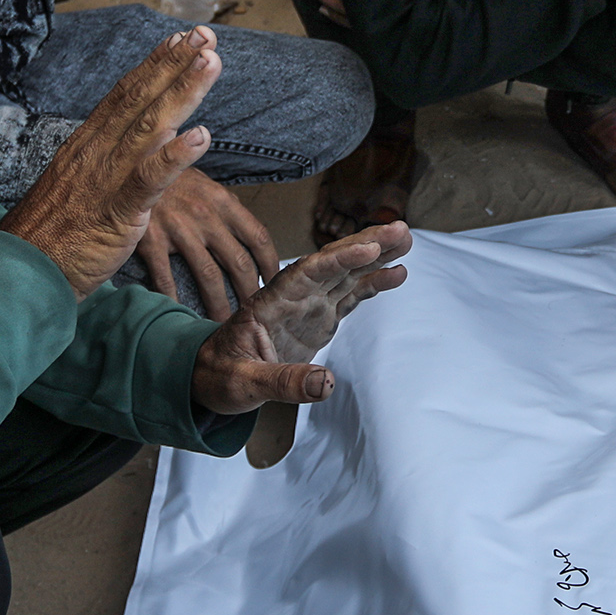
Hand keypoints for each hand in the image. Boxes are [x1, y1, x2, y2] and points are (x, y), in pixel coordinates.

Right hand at [0, 27, 218, 296]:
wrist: (20, 271)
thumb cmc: (53, 233)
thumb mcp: (81, 185)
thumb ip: (109, 161)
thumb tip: (146, 140)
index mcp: (87, 144)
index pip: (124, 94)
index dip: (154, 64)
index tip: (180, 38)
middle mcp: (95, 152)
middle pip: (139, 98)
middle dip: (174, 64)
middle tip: (205, 34)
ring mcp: (105, 179)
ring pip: (150, 127)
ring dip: (182, 92)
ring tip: (210, 63)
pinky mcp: (115, 212)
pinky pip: (148, 180)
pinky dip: (175, 158)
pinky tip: (202, 137)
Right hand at [137, 168, 278, 318]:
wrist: (132, 162)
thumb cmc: (173, 178)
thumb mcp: (206, 185)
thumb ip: (228, 210)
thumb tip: (251, 236)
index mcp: (224, 202)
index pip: (259, 238)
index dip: (271, 266)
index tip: (275, 286)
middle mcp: (207, 216)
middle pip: (238, 263)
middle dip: (250, 294)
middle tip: (255, 318)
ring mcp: (179, 228)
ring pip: (208, 276)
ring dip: (218, 305)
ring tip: (223, 325)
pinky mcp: (151, 239)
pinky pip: (166, 277)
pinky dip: (174, 300)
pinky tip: (180, 316)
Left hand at [192, 223, 413, 412]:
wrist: (209, 377)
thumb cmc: (219, 376)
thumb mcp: (244, 383)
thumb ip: (284, 383)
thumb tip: (328, 385)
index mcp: (270, 303)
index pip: (307, 273)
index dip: (338, 259)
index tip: (368, 248)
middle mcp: (292, 297)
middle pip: (333, 263)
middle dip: (366, 244)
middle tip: (401, 229)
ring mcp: (308, 306)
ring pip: (346, 274)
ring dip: (375, 256)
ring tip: (406, 240)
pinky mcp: (319, 319)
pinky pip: (349, 296)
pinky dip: (372, 284)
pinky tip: (397, 273)